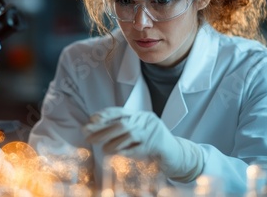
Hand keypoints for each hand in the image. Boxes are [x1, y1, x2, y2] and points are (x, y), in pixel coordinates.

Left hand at [82, 107, 203, 181]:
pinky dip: (125, 151)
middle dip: (103, 129)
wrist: (178, 155)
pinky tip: (116, 154)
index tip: (91, 120)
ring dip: (112, 142)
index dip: (104, 115)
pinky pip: (138, 148)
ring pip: (129, 134)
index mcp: (141, 115)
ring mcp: (152, 132)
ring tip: (103, 149)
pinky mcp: (157, 146)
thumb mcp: (139, 133)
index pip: (120, 111)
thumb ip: (123, 130)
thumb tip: (97, 130)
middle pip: (122, 123)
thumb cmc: (154, 144)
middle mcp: (147, 120)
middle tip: (88, 135)